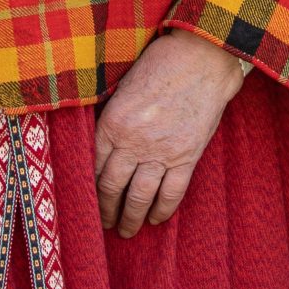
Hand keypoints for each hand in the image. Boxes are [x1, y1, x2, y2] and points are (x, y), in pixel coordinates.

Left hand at [92, 29, 246, 237]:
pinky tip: (155, 219)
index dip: (89, 189)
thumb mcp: (124, 88)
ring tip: (126, 230)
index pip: (93, 166)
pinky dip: (162, 210)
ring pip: (139, 196)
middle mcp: (133, 142)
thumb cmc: (160, 65)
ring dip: (130, 218)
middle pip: (112, 187)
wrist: (201, 58)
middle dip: (106, 210)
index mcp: (112, 123)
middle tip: (105, 223)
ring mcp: (161, 152)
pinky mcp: (186, 157)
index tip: (87, 201)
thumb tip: (101, 145)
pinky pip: (171, 193)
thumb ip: (112, 117)